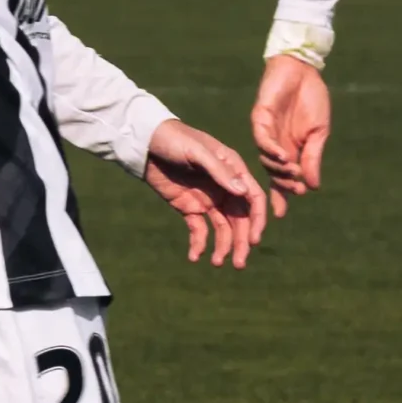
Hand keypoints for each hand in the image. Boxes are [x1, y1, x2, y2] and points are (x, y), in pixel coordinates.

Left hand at [143, 119, 272, 265]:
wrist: (144, 142)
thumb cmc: (174, 138)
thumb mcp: (197, 151)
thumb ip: (219, 171)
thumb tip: (243, 192)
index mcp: (233, 170)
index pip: (253, 199)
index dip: (257, 220)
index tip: (254, 240)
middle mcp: (225, 187)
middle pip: (240, 220)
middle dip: (241, 242)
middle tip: (239, 264)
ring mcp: (208, 199)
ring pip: (223, 229)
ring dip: (223, 247)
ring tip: (217, 263)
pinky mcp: (189, 208)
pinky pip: (199, 230)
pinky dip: (199, 244)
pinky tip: (195, 257)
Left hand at [251, 53, 330, 197]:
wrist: (303, 71)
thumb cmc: (312, 99)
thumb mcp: (318, 133)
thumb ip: (313, 158)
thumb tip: (312, 187)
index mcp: (290, 151)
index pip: (282, 180)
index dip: (280, 196)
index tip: (281, 214)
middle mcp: (274, 146)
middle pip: (271, 174)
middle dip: (280, 187)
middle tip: (291, 196)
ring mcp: (265, 133)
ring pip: (266, 159)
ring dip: (279, 169)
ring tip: (293, 174)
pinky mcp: (260, 118)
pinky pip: (262, 138)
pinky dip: (272, 149)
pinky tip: (284, 156)